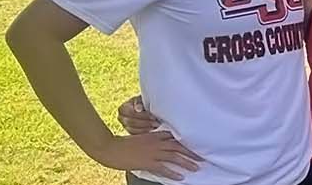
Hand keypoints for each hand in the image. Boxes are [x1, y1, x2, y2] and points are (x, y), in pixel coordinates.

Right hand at [85, 131, 203, 179]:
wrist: (109, 147)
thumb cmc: (122, 144)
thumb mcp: (139, 138)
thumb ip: (150, 140)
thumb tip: (158, 144)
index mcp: (154, 135)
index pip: (173, 136)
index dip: (185, 141)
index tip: (196, 143)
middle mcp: (156, 142)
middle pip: (178, 146)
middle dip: (191, 152)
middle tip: (202, 157)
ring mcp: (152, 152)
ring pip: (174, 157)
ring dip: (186, 162)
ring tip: (196, 167)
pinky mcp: (147, 162)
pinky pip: (163, 168)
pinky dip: (172, 173)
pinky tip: (180, 177)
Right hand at [118, 95, 158, 134]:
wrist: (145, 108)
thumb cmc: (144, 102)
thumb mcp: (142, 99)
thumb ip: (139, 102)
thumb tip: (138, 109)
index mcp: (122, 108)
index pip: (131, 113)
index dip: (143, 115)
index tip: (153, 117)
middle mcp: (121, 118)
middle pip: (131, 122)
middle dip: (146, 123)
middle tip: (157, 123)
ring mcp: (124, 126)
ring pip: (133, 130)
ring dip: (146, 129)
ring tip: (155, 127)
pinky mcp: (129, 132)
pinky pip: (135, 135)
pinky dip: (144, 133)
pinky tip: (152, 131)